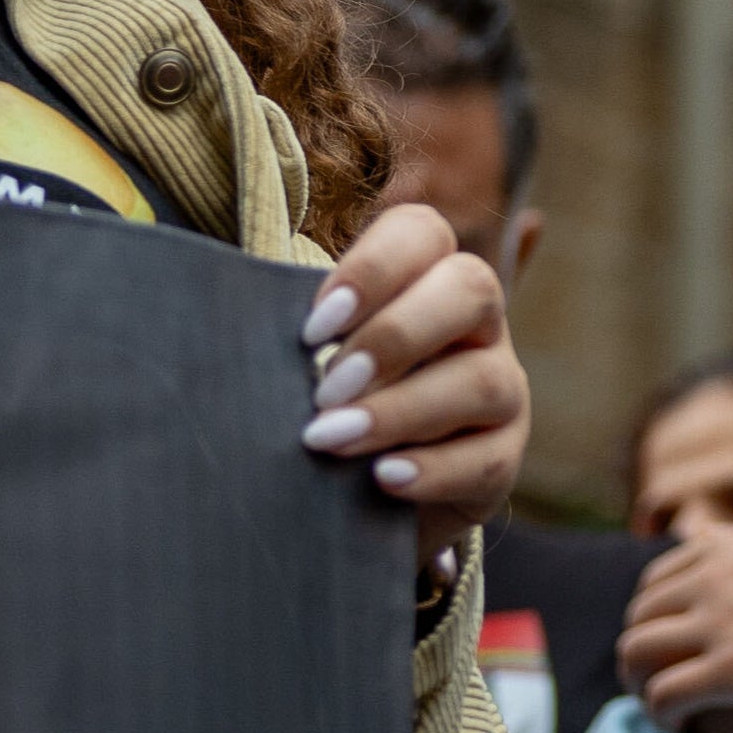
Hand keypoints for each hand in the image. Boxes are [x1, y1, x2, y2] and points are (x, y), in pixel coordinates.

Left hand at [300, 203, 526, 578]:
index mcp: (426, 280)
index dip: (372, 270)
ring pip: (484, 379)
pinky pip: (487, 459)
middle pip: (472, 289)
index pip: (423, 233)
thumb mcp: (306, 363)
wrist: (353, 499)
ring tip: (330, 439)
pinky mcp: (503, 457)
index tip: (312, 329)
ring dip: (401, 409)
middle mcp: (476, 326)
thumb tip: (230, 325)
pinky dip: (432, 470)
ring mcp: (501, 390)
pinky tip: (382, 479)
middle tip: (326, 387)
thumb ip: (296, 338)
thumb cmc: (323, 407)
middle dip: (395, 336)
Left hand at [621, 514, 732, 732]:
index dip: (657, 614)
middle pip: (641, 612)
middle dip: (642, 649)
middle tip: (658, 681)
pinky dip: (662, 716)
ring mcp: (726, 618)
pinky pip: (664, 696)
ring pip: (637, 651)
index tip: (671, 642)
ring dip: (640, 682)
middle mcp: (724, 571)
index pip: (662, 574)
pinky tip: (682, 730)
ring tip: (663, 706)